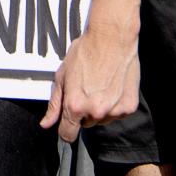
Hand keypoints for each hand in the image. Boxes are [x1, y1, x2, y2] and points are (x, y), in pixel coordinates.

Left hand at [40, 26, 139, 142]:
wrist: (111, 40)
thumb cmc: (84, 53)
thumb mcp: (62, 76)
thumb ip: (54, 104)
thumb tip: (46, 124)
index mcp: (75, 106)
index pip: (67, 135)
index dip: (65, 130)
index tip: (67, 124)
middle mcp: (95, 112)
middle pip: (85, 125)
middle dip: (83, 112)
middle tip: (85, 90)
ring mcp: (114, 111)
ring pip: (102, 120)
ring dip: (99, 109)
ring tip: (99, 85)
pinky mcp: (129, 108)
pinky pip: (117, 114)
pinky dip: (114, 105)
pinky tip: (112, 86)